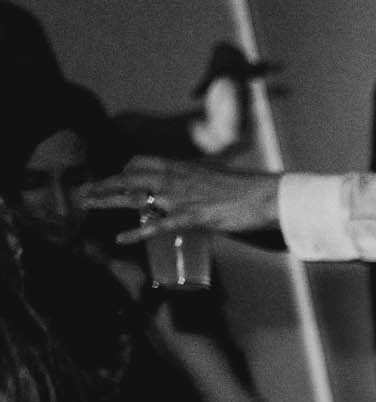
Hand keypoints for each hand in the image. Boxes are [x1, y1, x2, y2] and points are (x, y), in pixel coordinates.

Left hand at [81, 156, 280, 241]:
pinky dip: (136, 232)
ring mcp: (180, 198)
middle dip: (103, 184)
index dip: (123, 171)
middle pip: (127, 177)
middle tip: (84, 192)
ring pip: (133, 196)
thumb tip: (198, 183)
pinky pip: (157, 225)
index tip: (116, 179)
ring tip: (86, 204)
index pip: (140, 162)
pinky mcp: (191, 218)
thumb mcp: (217, 175)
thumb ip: (200, 179)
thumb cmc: (247, 186)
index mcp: (181, 166)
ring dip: (106, 199)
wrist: (266, 195)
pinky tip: (120, 239)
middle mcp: (174, 178)